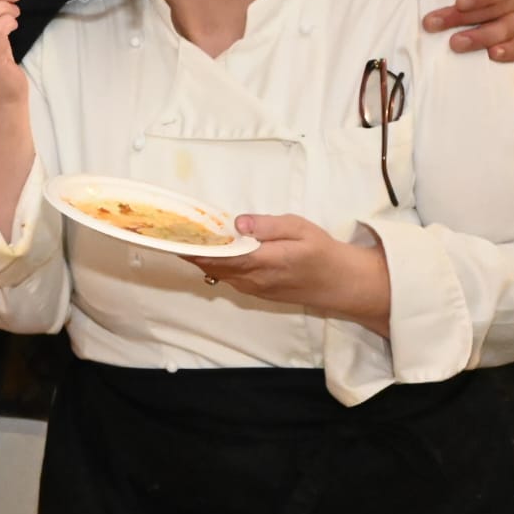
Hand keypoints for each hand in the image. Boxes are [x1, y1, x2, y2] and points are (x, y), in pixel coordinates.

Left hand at [188, 213, 390, 336]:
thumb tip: (239, 222)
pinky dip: (216, 264)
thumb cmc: (323, 252)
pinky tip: (209, 249)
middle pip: (213, 265)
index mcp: (264, 261)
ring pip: (219, 272)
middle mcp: (254, 279)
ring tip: (185, 236)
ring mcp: (254, 288)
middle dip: (192, 250)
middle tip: (172, 230)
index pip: (220, 256)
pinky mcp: (257, 292)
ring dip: (202, 257)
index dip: (195, 247)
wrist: (341, 284)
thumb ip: (269, 225)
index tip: (175, 234)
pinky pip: (229, 277)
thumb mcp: (300, 229)